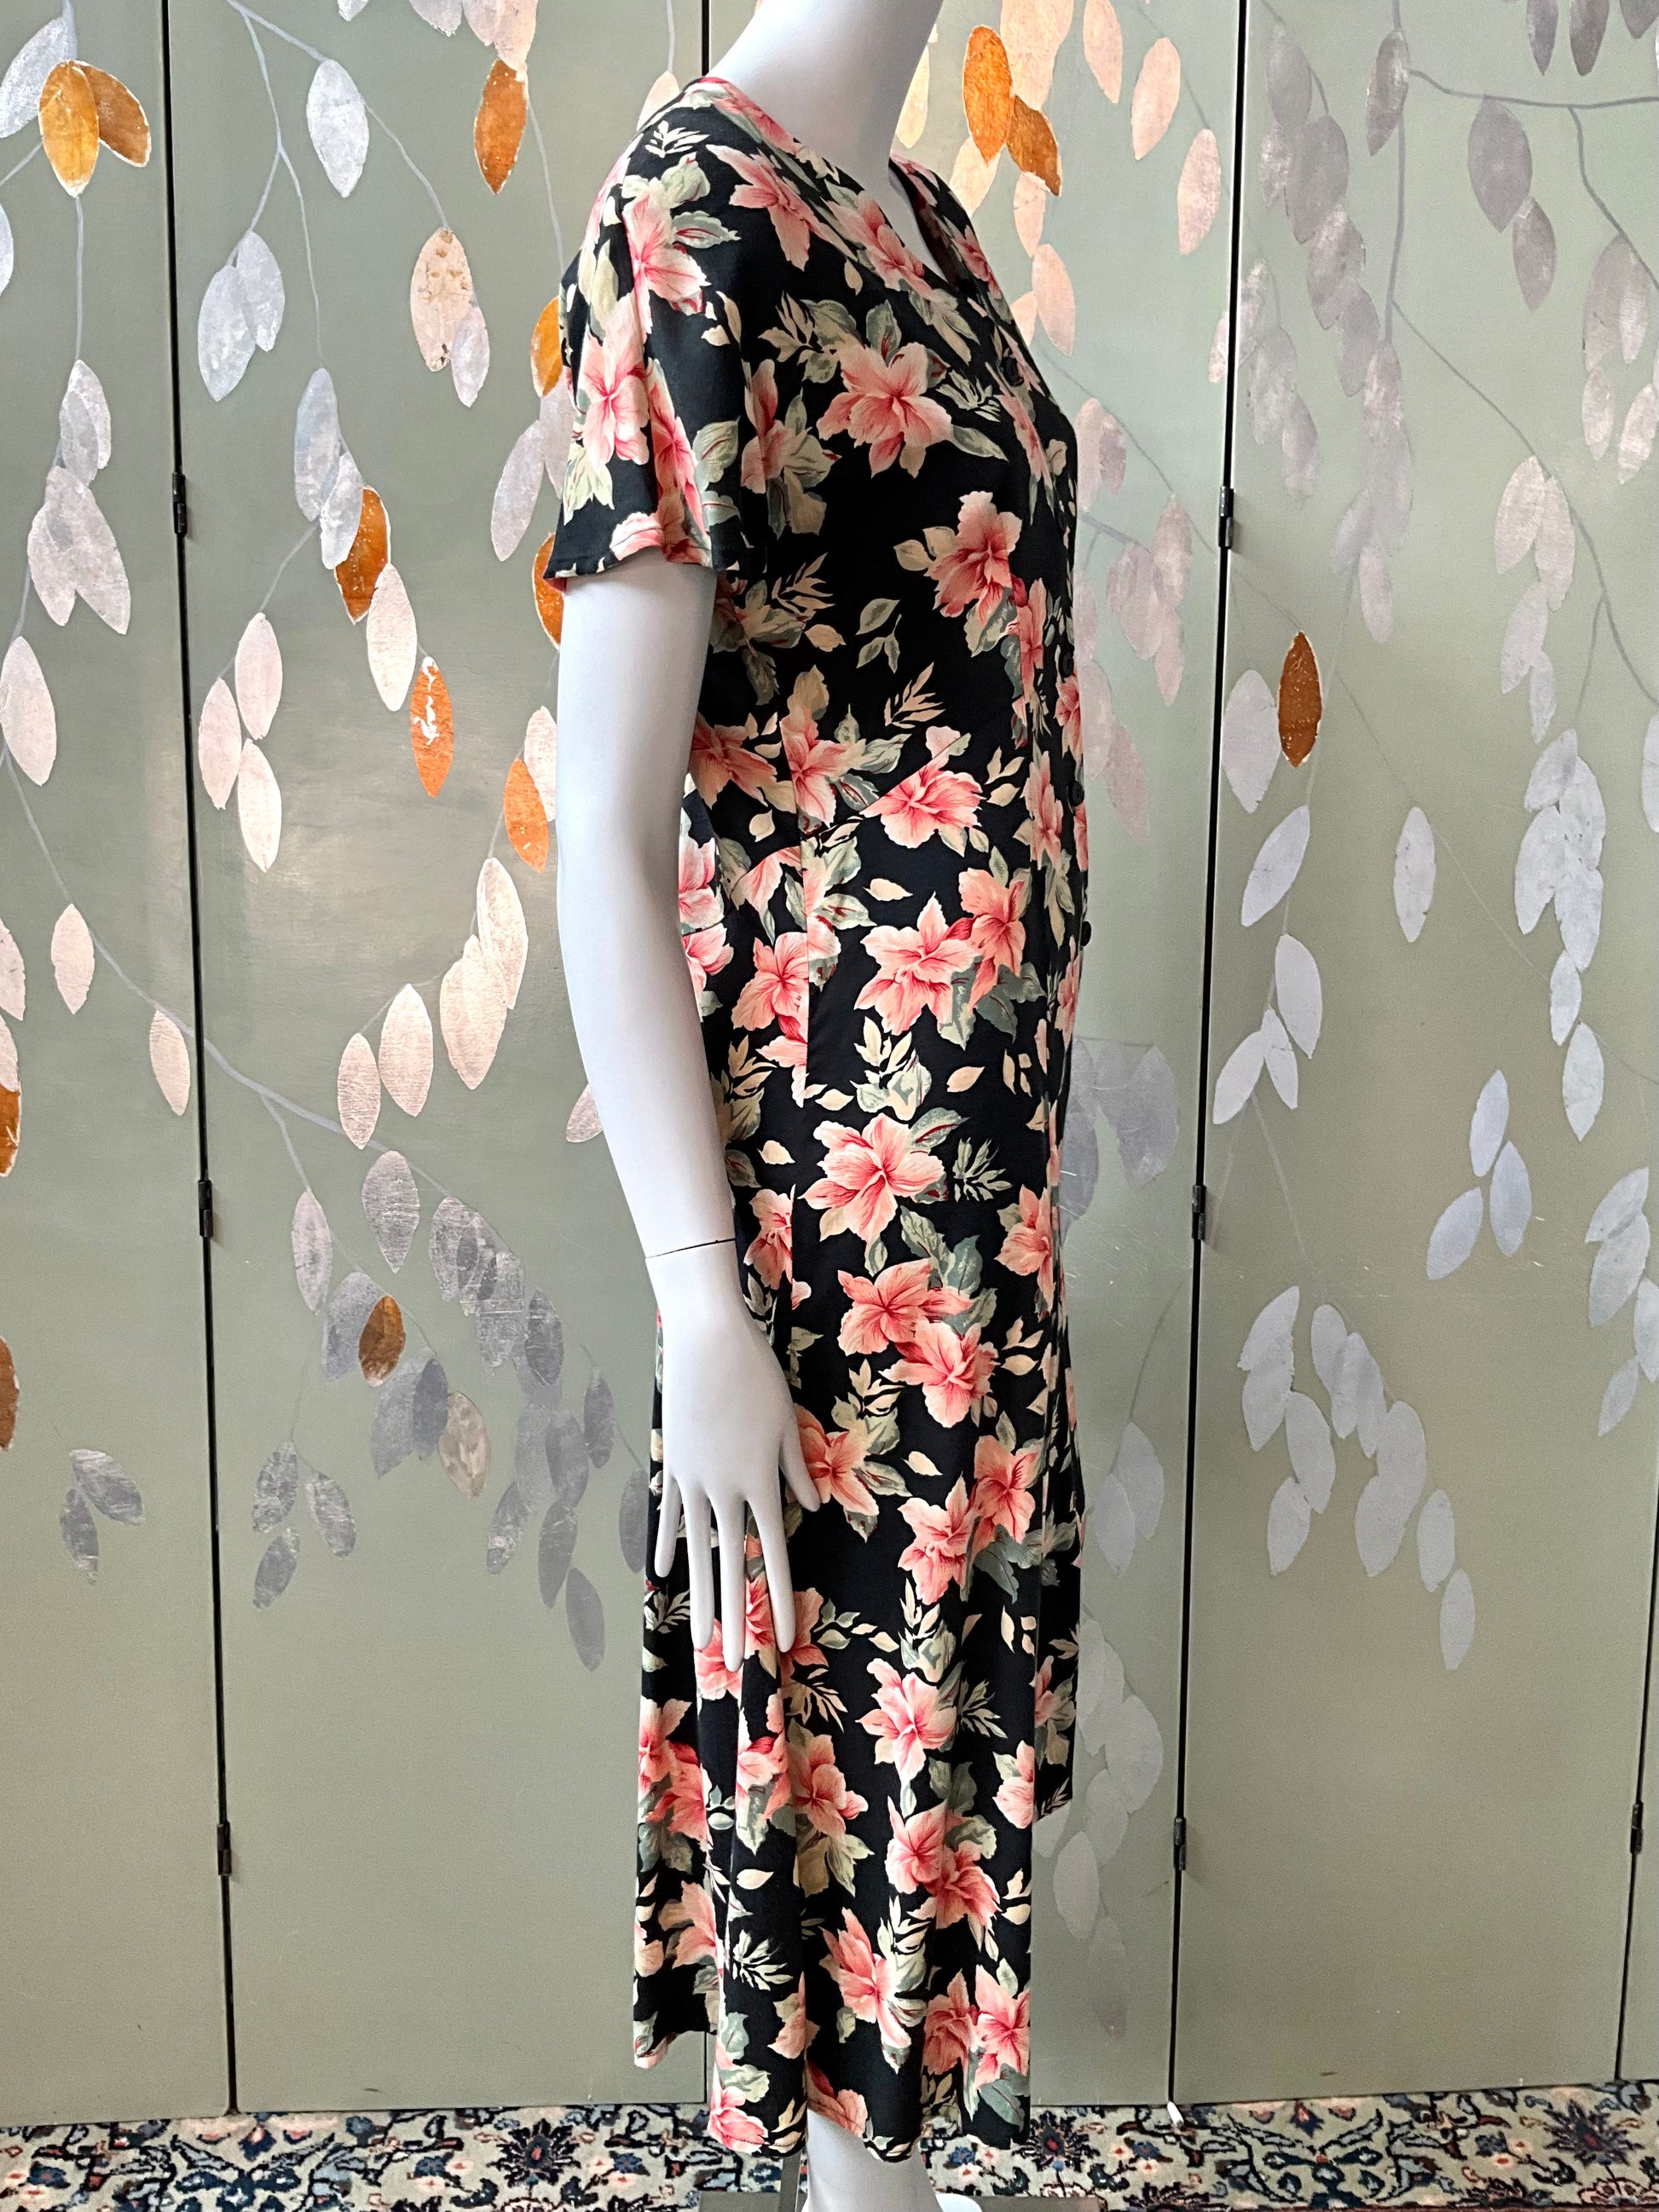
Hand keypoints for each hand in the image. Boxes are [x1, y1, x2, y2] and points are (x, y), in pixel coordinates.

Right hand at [649, 1241, 819, 1667]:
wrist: (707, 1341)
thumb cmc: (757, 1374)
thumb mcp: (787, 1421)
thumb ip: (795, 1470)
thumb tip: (810, 1512)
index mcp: (761, 1481)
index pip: (774, 1553)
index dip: (781, 1597)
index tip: (786, 1637)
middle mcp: (726, 1490)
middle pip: (732, 1565)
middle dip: (737, 1617)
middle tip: (736, 1661)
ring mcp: (694, 1481)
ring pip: (697, 1550)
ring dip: (700, 1596)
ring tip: (700, 1639)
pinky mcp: (673, 1465)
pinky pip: (669, 1514)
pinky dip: (667, 1544)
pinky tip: (664, 1575)